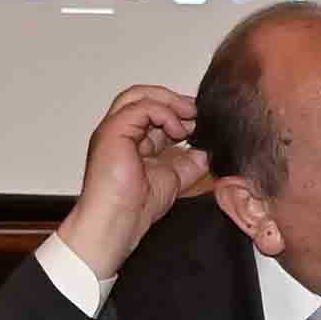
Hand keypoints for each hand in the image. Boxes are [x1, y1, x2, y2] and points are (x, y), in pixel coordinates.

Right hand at [51, 81, 208, 283]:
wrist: (118, 223)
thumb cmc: (136, 207)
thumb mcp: (175, 177)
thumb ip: (191, 161)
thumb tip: (208, 148)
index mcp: (131, 140)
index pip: (153, 111)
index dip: (178, 110)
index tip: (201, 120)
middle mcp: (119, 131)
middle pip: (143, 95)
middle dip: (173, 99)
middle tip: (197, 113)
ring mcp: (113, 130)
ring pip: (138, 95)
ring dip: (169, 102)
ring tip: (190, 118)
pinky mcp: (112, 132)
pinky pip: (140, 108)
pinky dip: (164, 113)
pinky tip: (178, 130)